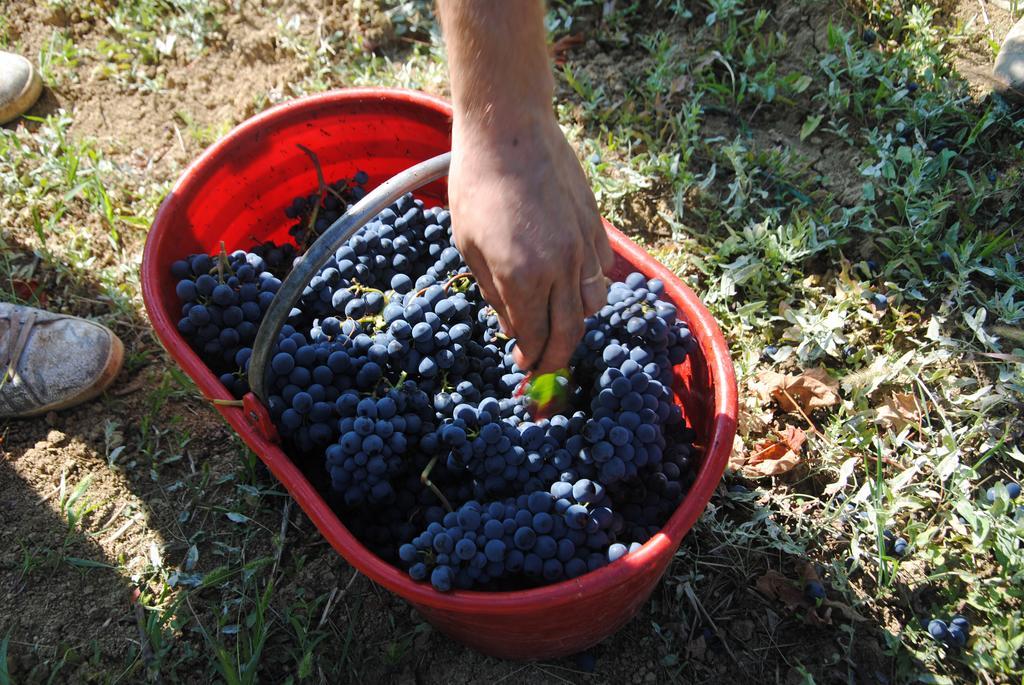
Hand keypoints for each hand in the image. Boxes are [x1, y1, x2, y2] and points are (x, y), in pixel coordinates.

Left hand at [448, 113, 613, 373]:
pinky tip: (571, 286)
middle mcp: (561, 268)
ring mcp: (583, 247)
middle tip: (543, 366)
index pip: (535, 337)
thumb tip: (512, 328)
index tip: (523, 367)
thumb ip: (493, 293)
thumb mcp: (469, 247)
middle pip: (570, 333)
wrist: (509, 129)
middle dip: (556, 358)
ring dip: (575, 325)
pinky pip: (602, 274)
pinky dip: (590, 290)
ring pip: (593, 306)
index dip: (530, 360)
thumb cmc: (477, 184)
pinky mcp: (596, 226)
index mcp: (524, 278)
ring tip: (556, 324)